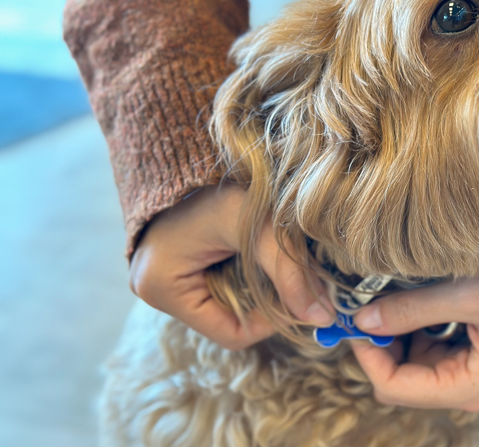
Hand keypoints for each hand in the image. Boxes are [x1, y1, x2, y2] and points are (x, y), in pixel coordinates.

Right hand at [129, 184, 333, 349]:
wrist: (189, 145)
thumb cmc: (217, 184)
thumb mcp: (259, 228)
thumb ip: (291, 273)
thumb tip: (324, 317)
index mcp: (161, 288)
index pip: (231, 334)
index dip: (271, 321)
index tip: (298, 296)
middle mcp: (154, 291)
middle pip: (229, 320)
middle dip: (265, 302)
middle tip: (292, 276)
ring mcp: (163, 278)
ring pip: (228, 303)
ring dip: (256, 286)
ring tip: (271, 257)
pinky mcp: (176, 266)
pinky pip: (219, 285)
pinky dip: (244, 273)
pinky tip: (254, 250)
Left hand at [350, 270, 478, 411]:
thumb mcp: (469, 293)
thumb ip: (414, 307)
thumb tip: (362, 319)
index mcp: (470, 387)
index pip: (395, 387)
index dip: (368, 355)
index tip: (353, 319)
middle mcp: (467, 392)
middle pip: (399, 379)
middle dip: (379, 343)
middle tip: (366, 304)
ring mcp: (468, 377)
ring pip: (410, 365)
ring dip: (395, 334)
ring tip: (392, 297)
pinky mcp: (468, 361)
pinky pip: (426, 352)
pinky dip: (413, 329)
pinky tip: (415, 302)